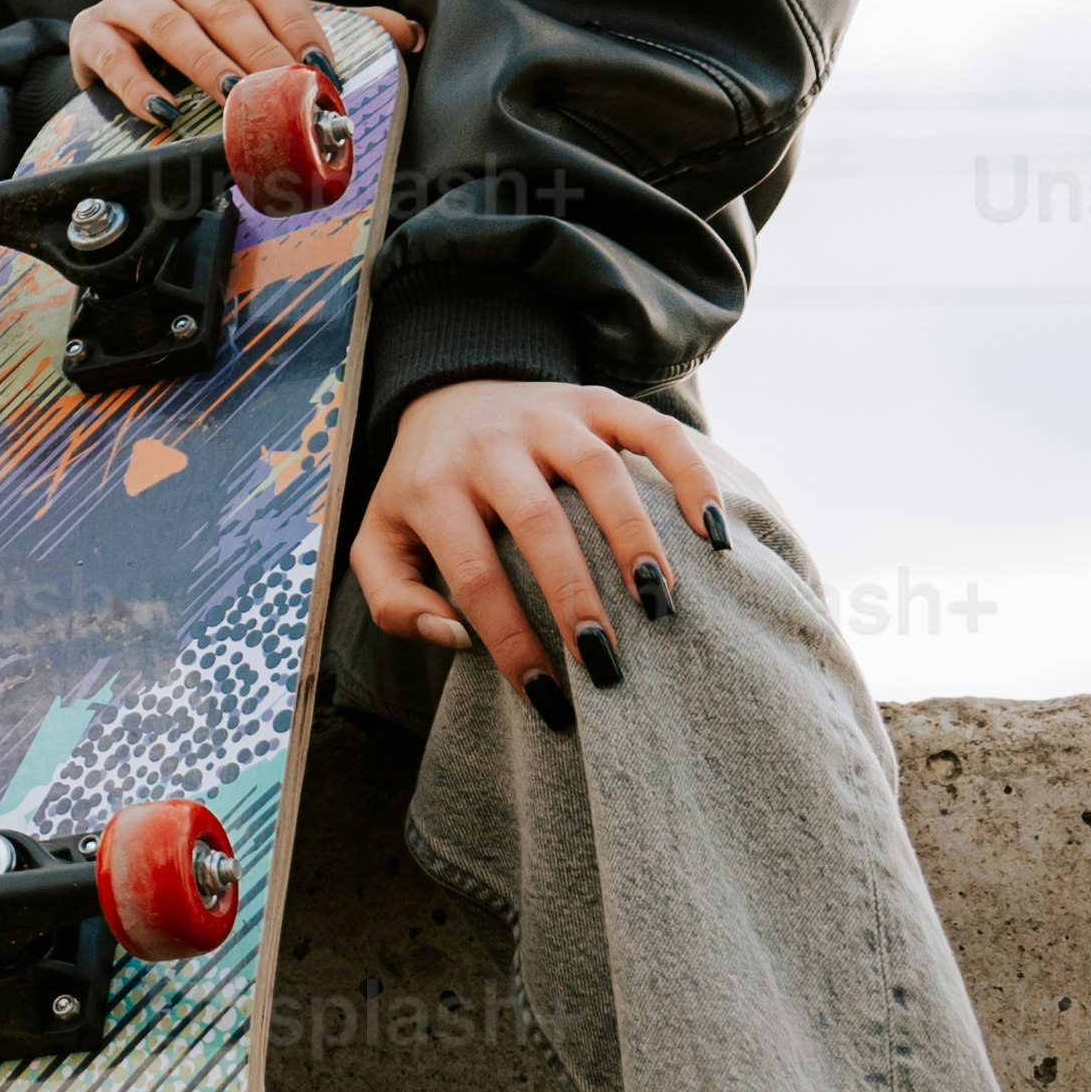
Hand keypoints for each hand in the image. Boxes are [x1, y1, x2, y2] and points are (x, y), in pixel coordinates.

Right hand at [60, 0, 411, 140]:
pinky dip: (137, 84)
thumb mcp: (274, 23)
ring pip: (168, 21)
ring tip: (233, 99)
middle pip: (221, 2)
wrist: (133, 45)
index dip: (297, 23)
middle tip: (284, 93)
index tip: (321, 68)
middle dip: (258, 51)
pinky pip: (111, 52)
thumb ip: (335, 25)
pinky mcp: (94, 30)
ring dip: (204, 64)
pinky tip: (162, 113)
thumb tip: (410, 34)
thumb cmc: (214, 33)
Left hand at [358, 377, 720, 689]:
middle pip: (538, 523)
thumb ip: (395, 602)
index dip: (510, 639)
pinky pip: (652, 431)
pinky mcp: (595, 402)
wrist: (445, 395)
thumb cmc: (421, 492)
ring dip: (635, 539)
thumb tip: (455, 638)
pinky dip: (689, 476)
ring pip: (599, 473)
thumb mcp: (380, 545)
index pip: (475, 576)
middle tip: (604, 659)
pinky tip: (710, 532)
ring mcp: (547, 417)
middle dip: (575, 595)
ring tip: (659, 602)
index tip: (544, 696)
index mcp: (433, 488)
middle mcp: (490, 445)